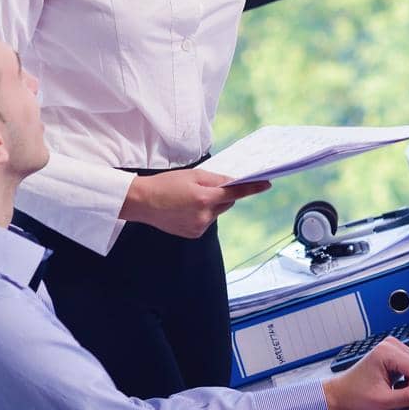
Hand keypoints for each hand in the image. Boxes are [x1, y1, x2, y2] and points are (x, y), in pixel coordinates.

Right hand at [119, 168, 270, 237]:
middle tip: (205, 187)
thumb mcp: (192, 175)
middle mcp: (204, 216)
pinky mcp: (193, 234)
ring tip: (190, 198)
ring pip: (217, 212)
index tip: (267, 184)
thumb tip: (234, 182)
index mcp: (204, 199)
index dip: (253, 188)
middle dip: (222, 194)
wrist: (142, 202)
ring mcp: (199, 227)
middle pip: (227, 203)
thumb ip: (216, 179)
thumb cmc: (165, 184)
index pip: (236, 193)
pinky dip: (203, 213)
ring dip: (212, 204)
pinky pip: (207, 221)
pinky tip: (186, 208)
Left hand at [322, 337, 408, 409]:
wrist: (341, 393)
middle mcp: (392, 344)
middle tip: (399, 391)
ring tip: (397, 386)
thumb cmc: (356, 395)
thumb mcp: (383, 402)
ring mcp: (395, 346)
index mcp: (387, 351)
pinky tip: (398, 382)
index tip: (401, 394)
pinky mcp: (397, 352)